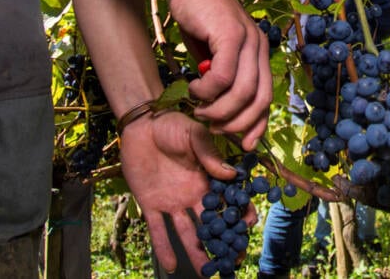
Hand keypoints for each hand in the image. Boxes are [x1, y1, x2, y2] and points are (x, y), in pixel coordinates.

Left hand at [119, 111, 254, 273]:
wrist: (140, 125)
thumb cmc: (171, 125)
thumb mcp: (195, 135)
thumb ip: (211, 155)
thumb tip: (232, 174)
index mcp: (208, 178)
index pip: (229, 200)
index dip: (240, 213)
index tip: (249, 226)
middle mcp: (194, 194)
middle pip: (212, 222)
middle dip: (223, 241)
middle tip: (233, 260)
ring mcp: (173, 202)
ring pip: (189, 233)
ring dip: (198, 252)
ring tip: (207, 272)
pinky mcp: (151, 205)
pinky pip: (159, 230)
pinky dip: (164, 248)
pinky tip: (171, 266)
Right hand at [168, 0, 271, 149]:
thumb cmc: (199, 17)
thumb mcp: (214, 53)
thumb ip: (221, 76)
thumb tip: (220, 109)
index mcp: (260, 53)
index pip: (268, 98)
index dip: (258, 125)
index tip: (245, 145)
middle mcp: (260, 47)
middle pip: (260, 100)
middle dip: (237, 123)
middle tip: (214, 127)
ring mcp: (249, 40)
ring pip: (242, 92)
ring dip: (218, 110)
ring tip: (199, 109)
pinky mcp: (231, 35)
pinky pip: (223, 76)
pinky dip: (207, 90)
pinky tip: (194, 87)